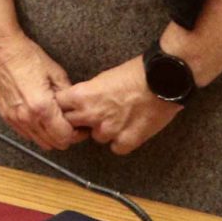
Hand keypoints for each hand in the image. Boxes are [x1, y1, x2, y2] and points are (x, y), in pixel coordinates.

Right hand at [0, 26, 79, 149]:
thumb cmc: (25, 56)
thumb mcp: (56, 73)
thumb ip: (67, 96)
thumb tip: (76, 109)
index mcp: (42, 107)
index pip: (65, 137)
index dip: (77, 134)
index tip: (81, 127)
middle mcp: (26, 117)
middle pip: (53, 144)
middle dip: (65, 137)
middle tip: (71, 125)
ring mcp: (14, 118)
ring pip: (39, 142)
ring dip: (50, 136)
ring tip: (56, 121)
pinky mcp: (5, 115)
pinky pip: (25, 133)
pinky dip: (36, 131)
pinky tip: (41, 118)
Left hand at [57, 56, 183, 154]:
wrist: (163, 80)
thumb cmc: (134, 73)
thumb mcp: (101, 78)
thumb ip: (86, 94)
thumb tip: (79, 103)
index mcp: (81, 96)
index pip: (58, 107)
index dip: (63, 108)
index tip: (68, 109)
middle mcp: (91, 115)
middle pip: (71, 126)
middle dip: (78, 122)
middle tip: (91, 116)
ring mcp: (109, 130)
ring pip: (95, 137)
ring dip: (102, 131)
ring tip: (117, 118)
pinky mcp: (127, 140)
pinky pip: (116, 148)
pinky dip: (121, 141)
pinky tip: (129, 128)